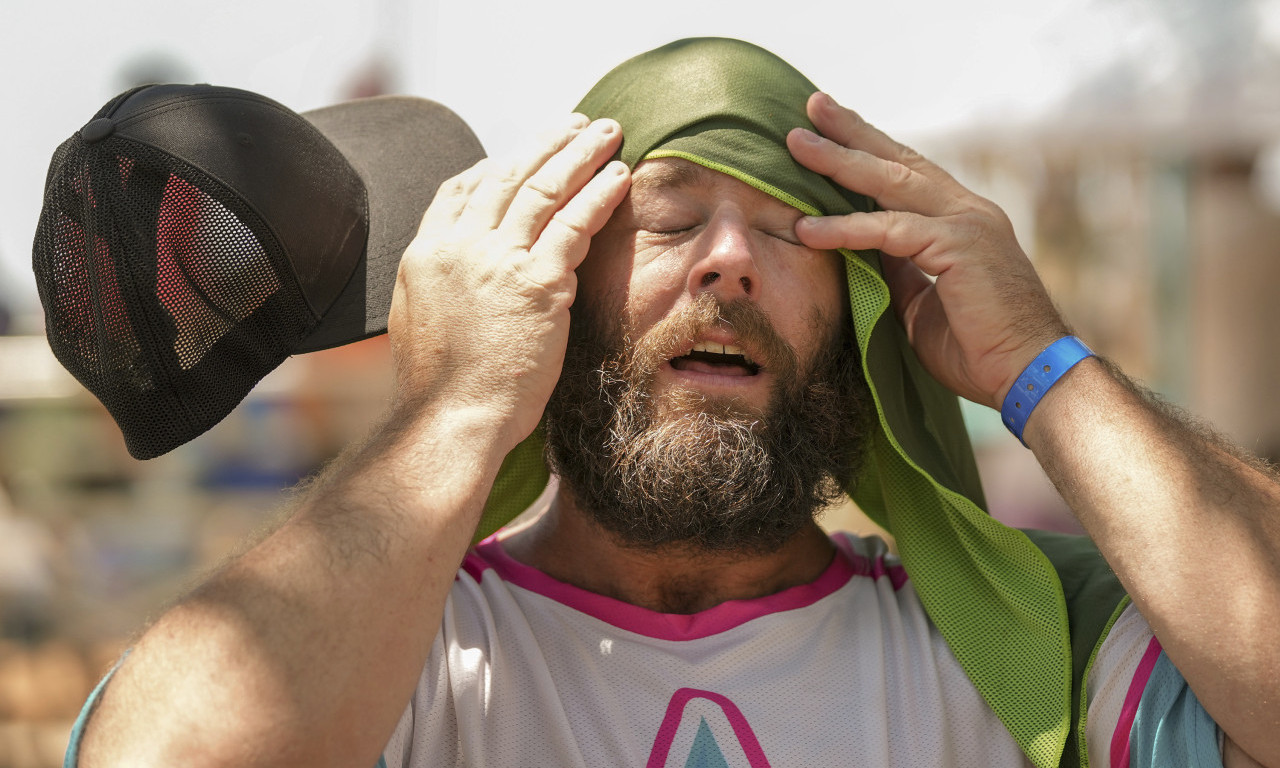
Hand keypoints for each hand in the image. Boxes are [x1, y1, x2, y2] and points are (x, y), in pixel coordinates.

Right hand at [388, 115, 629, 447]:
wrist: (448, 421)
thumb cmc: (441, 391)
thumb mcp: (419, 323)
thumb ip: (444, 286)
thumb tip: (463, 279)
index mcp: (426, 253)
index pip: (461, 189)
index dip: (497, 165)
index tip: (525, 153)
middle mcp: (459, 246)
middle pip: (506, 175)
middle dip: (546, 142)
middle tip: (576, 123)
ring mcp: (497, 261)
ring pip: (544, 189)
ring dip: (579, 153)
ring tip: (606, 132)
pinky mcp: (537, 283)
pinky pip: (574, 224)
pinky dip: (598, 194)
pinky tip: (618, 177)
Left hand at [786, 92, 1067, 408]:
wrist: (1026, 375)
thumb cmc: (977, 348)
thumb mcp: (922, 301)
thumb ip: (897, 268)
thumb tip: (862, 250)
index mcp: (962, 220)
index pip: (908, 173)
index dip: (869, 149)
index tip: (830, 128)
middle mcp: (968, 211)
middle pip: (899, 160)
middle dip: (852, 132)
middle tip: (812, 104)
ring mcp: (967, 224)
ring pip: (891, 183)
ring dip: (839, 162)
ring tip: (796, 144)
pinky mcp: (959, 246)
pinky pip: (890, 232)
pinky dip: (846, 229)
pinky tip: (807, 229)